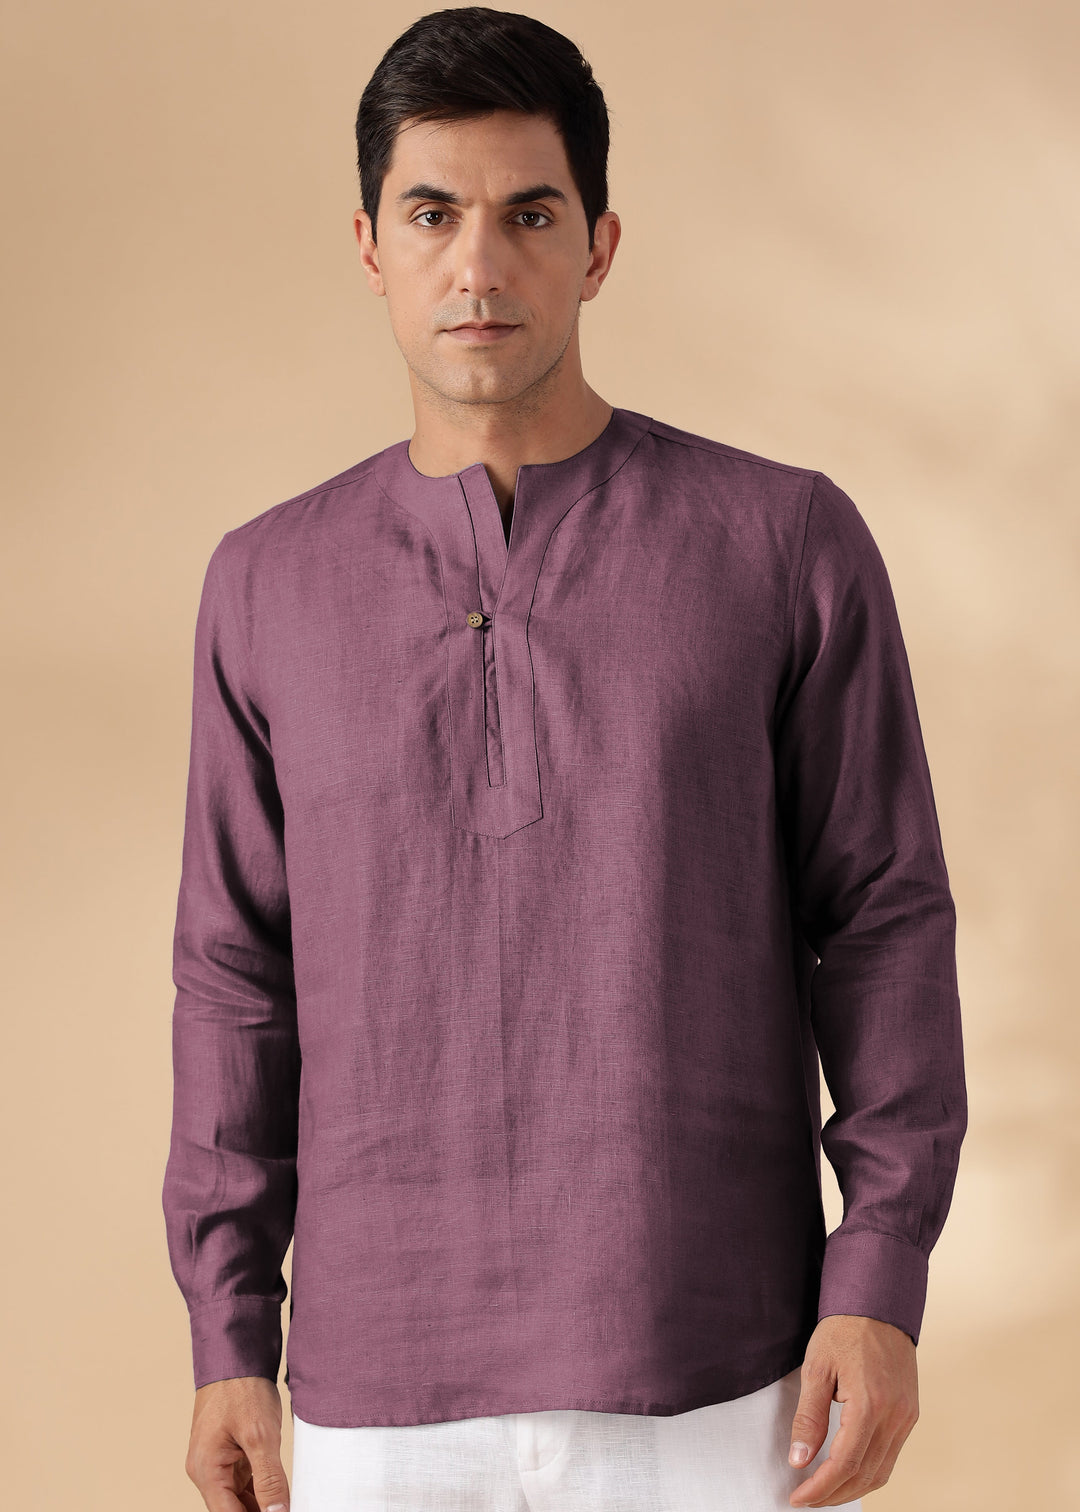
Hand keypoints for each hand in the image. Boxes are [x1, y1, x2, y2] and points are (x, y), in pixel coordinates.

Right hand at [184, 1375, 290, 1511]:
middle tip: (288, 1508)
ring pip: (238, 1499)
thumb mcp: (261, 1435)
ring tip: (286, 1503)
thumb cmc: (242, 1389)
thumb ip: (269, 1479)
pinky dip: (259, 1489)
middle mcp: (205, 1471)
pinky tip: (279, 1493)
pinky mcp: (226, 1454)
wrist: (236, 1356)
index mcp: (206, 1470)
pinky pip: (241, 1483)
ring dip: (260, 1504)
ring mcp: (214, 1463)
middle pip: (231, 1510)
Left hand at [787, 1314, 918, 1506]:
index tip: (797, 1498)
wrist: (878, 1304)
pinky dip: (869, 1472)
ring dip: (852, 1489)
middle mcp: (895, 1416)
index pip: (844, 1464)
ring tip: (823, 1492)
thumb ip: (808, 1418)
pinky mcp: (910, 1414)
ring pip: (882, 1472)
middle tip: (806, 1500)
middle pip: (865, 1475)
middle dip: (834, 1494)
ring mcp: (907, 1416)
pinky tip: (848, 1473)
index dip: (819, 1487)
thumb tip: (799, 1460)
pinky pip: (891, 1456)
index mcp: (871, 1404)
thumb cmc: (844, 1331)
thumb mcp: (816, 1369)